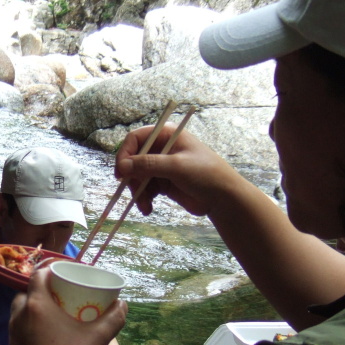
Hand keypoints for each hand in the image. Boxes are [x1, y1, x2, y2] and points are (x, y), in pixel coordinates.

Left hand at [9, 268, 126, 344]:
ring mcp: (13, 335)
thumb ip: (114, 318)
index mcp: (37, 305)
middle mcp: (19, 317)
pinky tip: (44, 338)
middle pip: (25, 294)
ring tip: (51, 317)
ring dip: (32, 311)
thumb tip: (123, 303)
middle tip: (57, 297)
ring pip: (19, 314)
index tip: (60, 274)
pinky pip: (18, 332)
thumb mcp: (99, 337)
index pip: (37, 276)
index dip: (48, 270)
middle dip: (39, 292)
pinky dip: (28, 329)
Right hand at [115, 124, 235, 217]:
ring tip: (145, 206)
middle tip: (134, 192)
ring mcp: (161, 166)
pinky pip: (145, 189)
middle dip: (132, 178)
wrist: (223, 198)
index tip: (121, 173)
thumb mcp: (176, 167)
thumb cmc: (205, 174)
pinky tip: (148, 209)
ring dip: (137, 192)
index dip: (125, 154)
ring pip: (137, 177)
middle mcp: (161, 148)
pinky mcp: (163, 183)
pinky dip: (144, 199)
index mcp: (166, 135)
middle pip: (133, 160)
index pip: (136, 139)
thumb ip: (149, 165)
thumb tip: (122, 167)